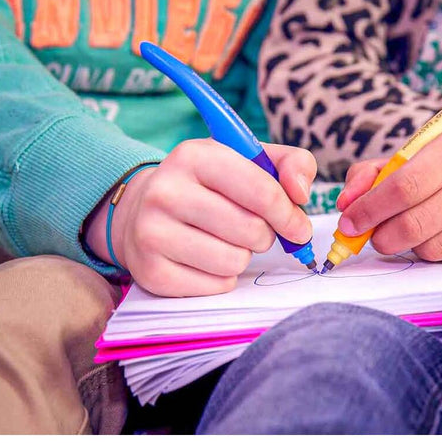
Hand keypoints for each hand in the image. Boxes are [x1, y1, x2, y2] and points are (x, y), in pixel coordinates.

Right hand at [85, 140, 315, 295]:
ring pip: (235, 261)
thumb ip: (291, 163)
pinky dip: (223, 277)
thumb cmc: (210, 186)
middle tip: (251, 229)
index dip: (289, 215)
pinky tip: (206, 259)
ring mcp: (151, 233)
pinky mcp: (150, 272)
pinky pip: (217, 285)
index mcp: (194, 156)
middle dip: (264, 235)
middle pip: (251, 230)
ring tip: (225, 240)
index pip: (262, 192)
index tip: (298, 227)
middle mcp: (166, 192)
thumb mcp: (248, 160)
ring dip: (242, 255)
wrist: (141, 211)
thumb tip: (300, 192)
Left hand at [336, 125, 441, 265]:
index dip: (369, 210)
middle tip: (375, 237)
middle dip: (383, 237)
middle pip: (416, 224)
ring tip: (420, 229)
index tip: (349, 224)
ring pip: (434, 249)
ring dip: (414, 246)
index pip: (404, 185)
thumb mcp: (418, 155)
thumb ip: (373, 174)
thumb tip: (346, 203)